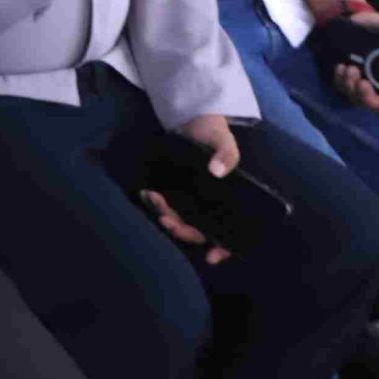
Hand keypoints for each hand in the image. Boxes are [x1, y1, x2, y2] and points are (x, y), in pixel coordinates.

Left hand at [142, 111, 241, 265]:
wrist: (192, 121)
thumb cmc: (214, 133)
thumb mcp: (224, 140)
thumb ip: (226, 154)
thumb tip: (218, 171)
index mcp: (228, 200)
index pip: (230, 232)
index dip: (223, 248)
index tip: (211, 257)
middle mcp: (210, 204)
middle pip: (200, 231)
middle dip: (184, 232)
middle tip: (168, 222)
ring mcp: (191, 199)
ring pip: (181, 220)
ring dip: (167, 218)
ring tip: (154, 200)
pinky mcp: (175, 190)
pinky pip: (166, 205)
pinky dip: (156, 204)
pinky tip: (148, 194)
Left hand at [331, 8, 378, 114]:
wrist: (348, 24)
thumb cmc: (371, 27)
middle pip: (377, 105)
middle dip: (368, 97)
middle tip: (363, 82)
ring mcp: (363, 84)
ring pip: (357, 98)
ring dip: (352, 87)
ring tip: (350, 68)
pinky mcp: (347, 81)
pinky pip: (342, 88)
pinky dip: (341, 80)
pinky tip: (341, 67)